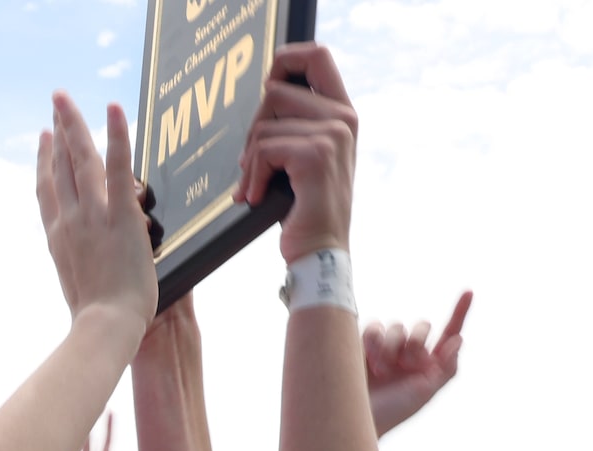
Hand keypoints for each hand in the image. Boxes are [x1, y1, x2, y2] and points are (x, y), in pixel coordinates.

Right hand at [36, 91, 156, 333]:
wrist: (104, 327)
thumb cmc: (96, 322)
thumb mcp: (80, 290)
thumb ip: (81, 269)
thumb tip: (85, 270)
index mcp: (58, 239)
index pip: (47, 192)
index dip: (44, 161)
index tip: (44, 139)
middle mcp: (69, 221)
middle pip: (60, 166)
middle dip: (58, 130)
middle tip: (56, 102)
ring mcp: (92, 215)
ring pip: (80, 159)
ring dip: (74, 123)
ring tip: (67, 97)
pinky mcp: (120, 215)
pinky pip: (117, 166)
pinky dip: (115, 134)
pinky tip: (113, 107)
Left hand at [238, 45, 356, 261]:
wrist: (318, 253)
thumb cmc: (304, 210)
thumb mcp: (301, 160)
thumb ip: (292, 126)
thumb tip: (264, 98)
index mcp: (341, 113)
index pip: (316, 56)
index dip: (285, 59)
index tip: (267, 85)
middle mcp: (343, 118)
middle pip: (275, 91)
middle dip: (254, 130)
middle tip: (254, 165)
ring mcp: (333, 134)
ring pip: (263, 128)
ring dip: (249, 164)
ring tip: (256, 189)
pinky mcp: (316, 154)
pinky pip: (263, 150)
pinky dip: (251, 177)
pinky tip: (256, 198)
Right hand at [365, 292, 470, 436]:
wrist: (356, 419)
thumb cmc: (392, 412)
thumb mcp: (424, 393)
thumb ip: (445, 368)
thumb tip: (458, 340)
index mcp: (429, 364)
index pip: (448, 333)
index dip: (459, 312)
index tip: (469, 291)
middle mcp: (410, 354)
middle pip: (422, 326)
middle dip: (416, 342)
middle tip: (405, 365)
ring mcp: (387, 349)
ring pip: (396, 327)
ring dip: (391, 347)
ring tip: (381, 370)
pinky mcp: (363, 346)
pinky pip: (374, 328)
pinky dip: (373, 340)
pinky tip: (368, 360)